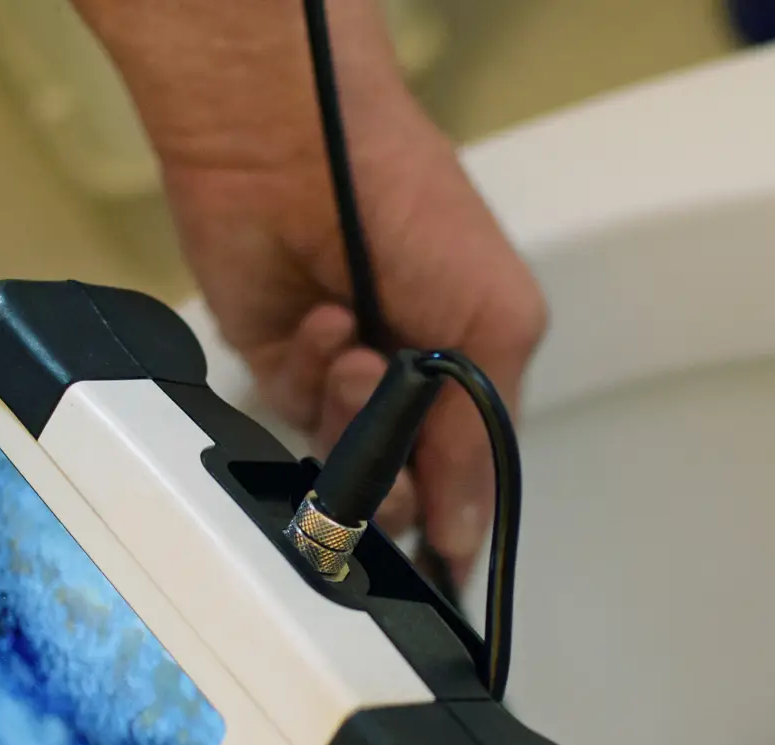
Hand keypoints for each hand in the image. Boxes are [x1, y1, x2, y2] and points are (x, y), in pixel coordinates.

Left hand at [75, 0, 546, 583]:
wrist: (294, 150)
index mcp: (469, 374)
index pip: (465, 478)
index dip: (450, 522)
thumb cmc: (413, 211)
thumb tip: (466, 530)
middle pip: (401, 489)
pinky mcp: (281, 371)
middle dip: (395, 472)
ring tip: (355, 351)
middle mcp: (407, 387)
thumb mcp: (493, 323)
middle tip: (388, 431)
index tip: (438, 565)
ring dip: (351, 414)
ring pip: (343, 464)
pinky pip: (293, 416)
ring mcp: (341, 383)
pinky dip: (310, 371)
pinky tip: (319, 321)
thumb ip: (481, 437)